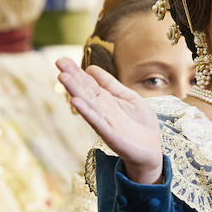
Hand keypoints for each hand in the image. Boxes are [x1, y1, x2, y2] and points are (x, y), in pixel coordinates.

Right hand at [56, 58, 162, 183]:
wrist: (152, 151)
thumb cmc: (141, 125)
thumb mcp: (129, 97)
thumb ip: (111, 84)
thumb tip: (91, 68)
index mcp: (106, 100)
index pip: (89, 83)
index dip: (76, 71)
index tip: (62, 60)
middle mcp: (102, 110)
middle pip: (85, 91)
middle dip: (72, 77)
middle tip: (58, 62)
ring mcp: (105, 122)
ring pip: (88, 104)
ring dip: (75, 90)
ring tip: (63, 77)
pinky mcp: (111, 134)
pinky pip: (97, 121)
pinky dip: (86, 111)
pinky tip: (75, 102)